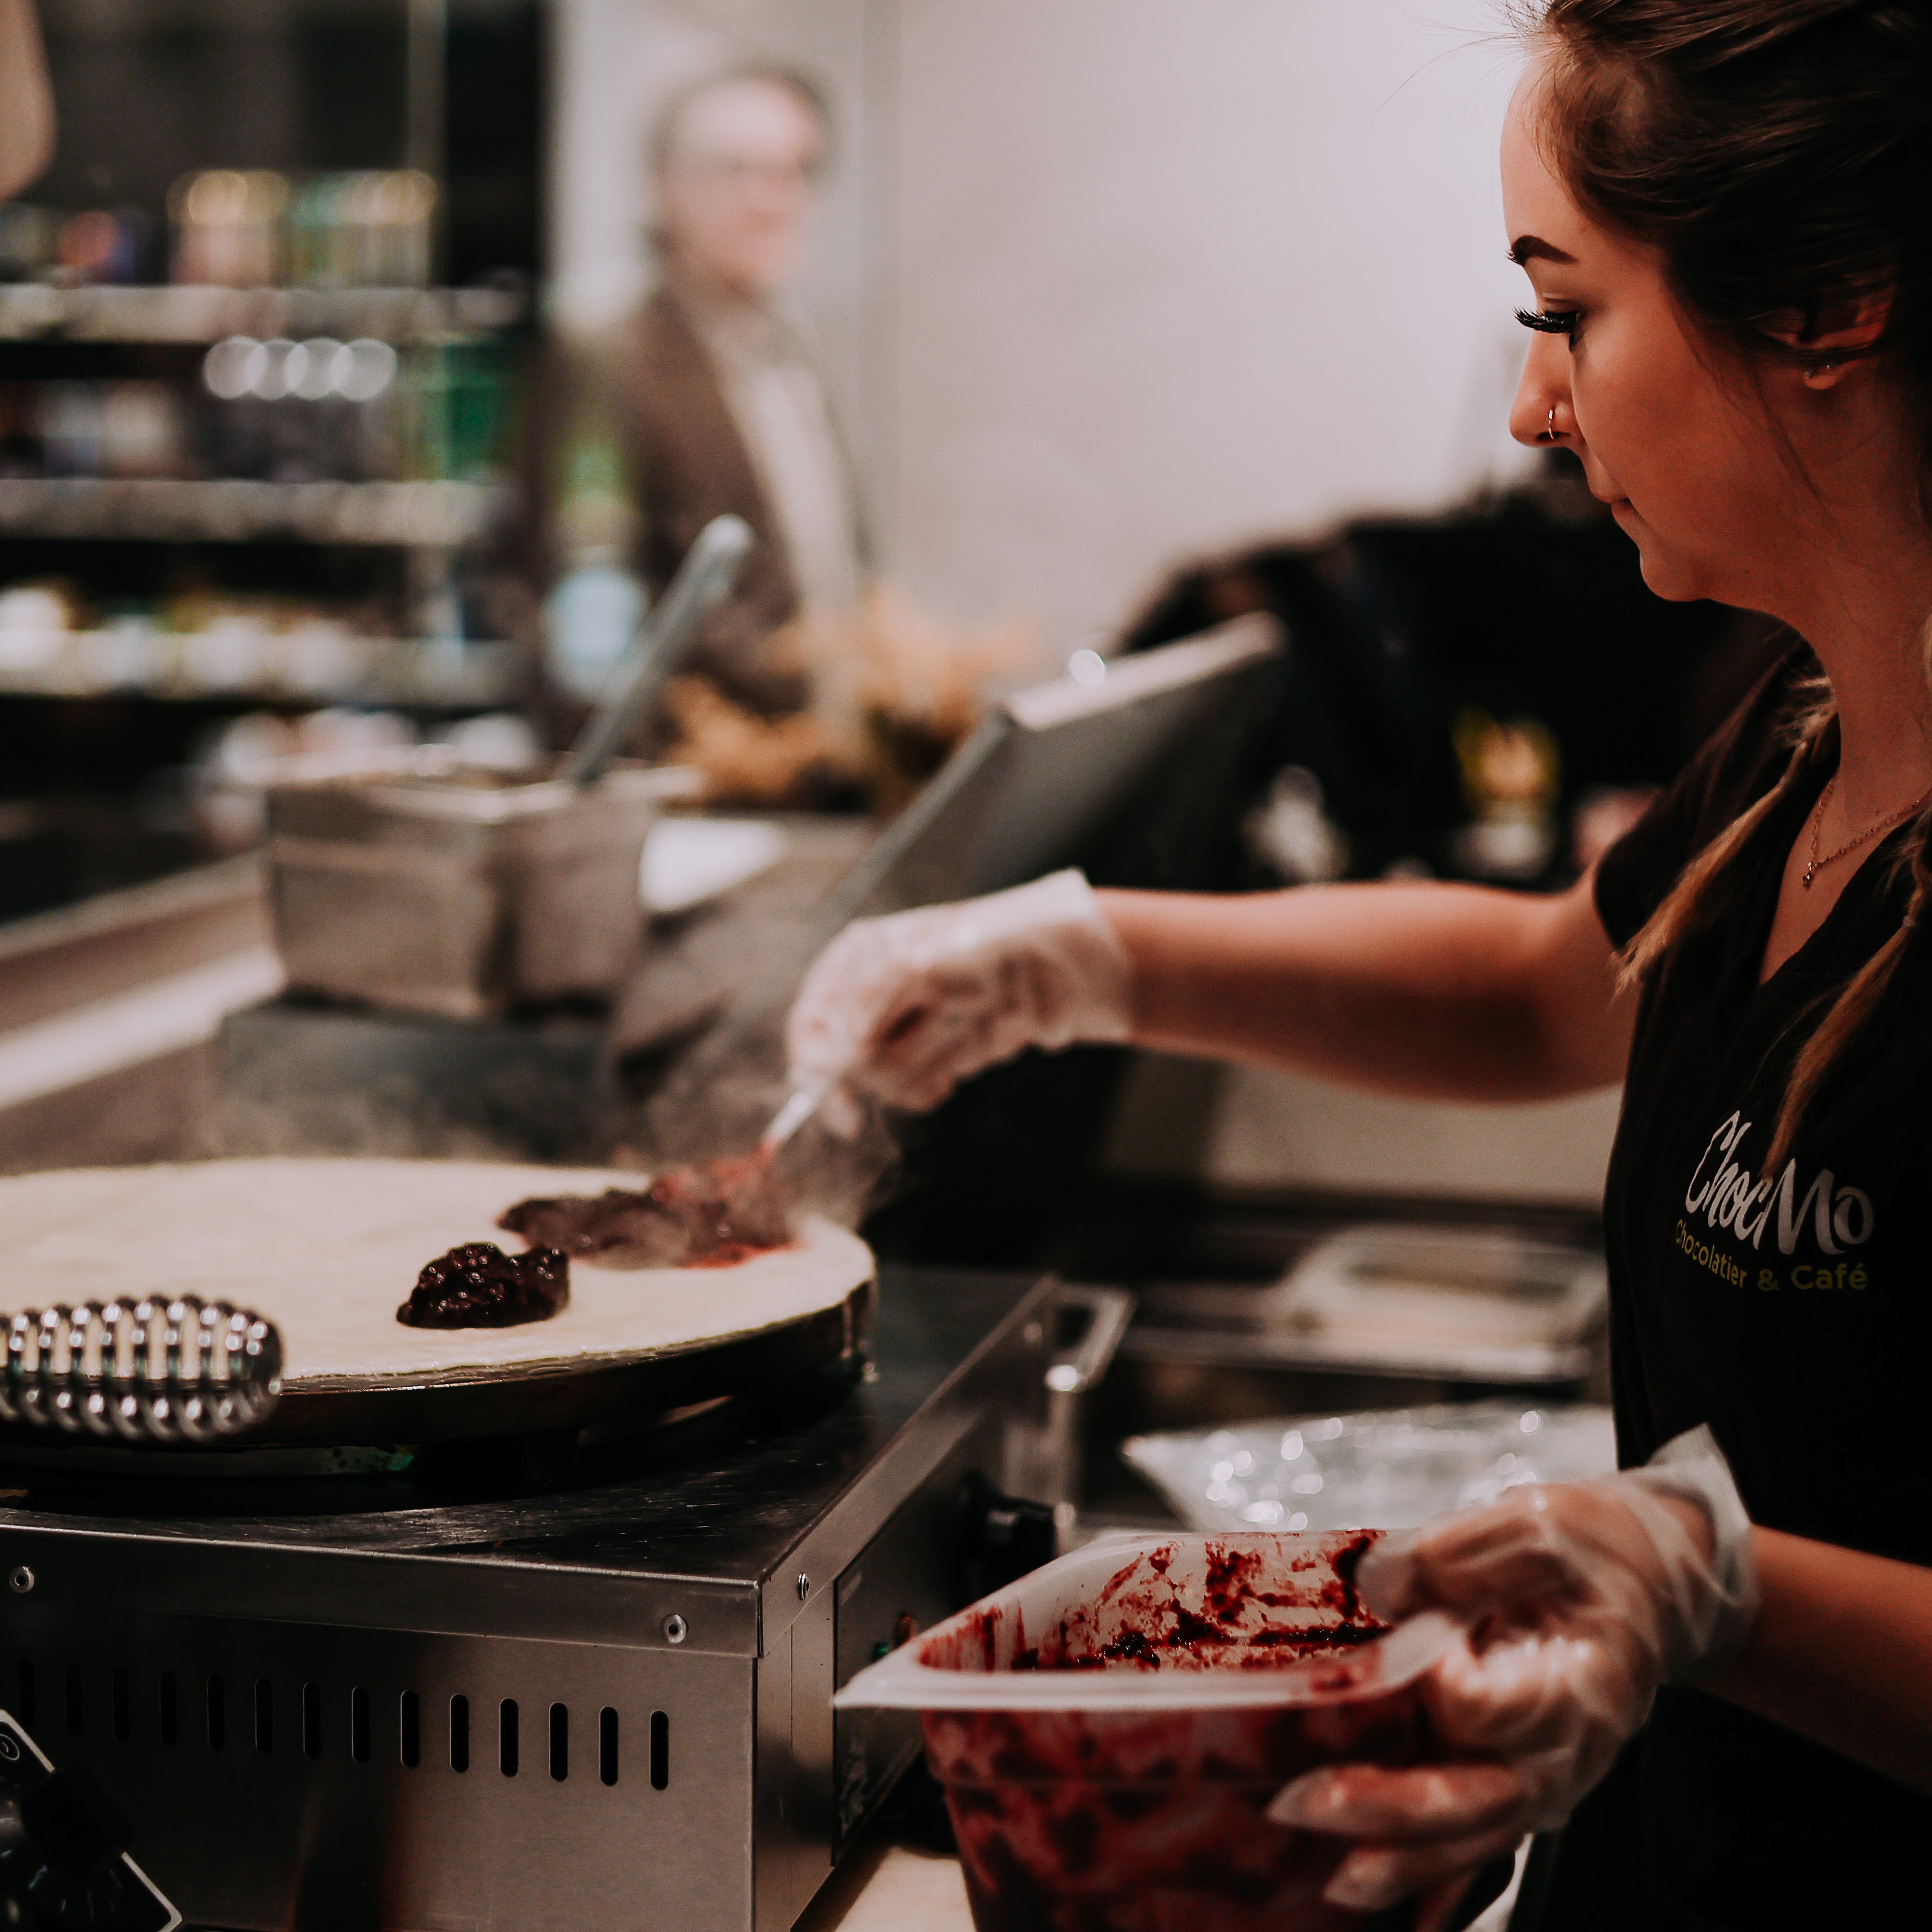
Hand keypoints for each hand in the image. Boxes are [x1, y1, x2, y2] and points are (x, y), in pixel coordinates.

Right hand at [785, 870, 1132, 1127]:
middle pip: (840, 1060)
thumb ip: (868, 1010)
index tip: (837, 1097)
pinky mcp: (935, 1056)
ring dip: (916, 1069)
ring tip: (955, 1035)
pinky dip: (931, 1084)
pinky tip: (957, 1064)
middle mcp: (874, 993)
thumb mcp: (921, 966)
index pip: (813, 1020)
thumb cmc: (991, 947)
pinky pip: (912, 1090)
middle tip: (914, 1052)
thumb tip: (831, 1057)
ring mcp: (906, 1027)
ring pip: (880, 1080)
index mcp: (859, 958)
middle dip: (874, 1068)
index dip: (815, 1062)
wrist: (1062, 969)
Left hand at [1268, 1427, 1756, 1929]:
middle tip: (1299, 1802)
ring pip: (1475, 1838)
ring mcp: (1546, 1778)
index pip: (1493, 1708)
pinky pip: (1481, 1847)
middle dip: (1386, 1809)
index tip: (1424, 1643)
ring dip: (1401, 1861)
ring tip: (1334, 1883)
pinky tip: (1393, 1909)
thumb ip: (1456, 1551)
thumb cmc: (1593, 1550)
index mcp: (1575, 1680)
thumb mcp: (1534, 1523)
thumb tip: (1378, 1585)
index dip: (1445, 1687)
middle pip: (1476, 1799)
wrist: (1655, 1585)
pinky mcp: (1521, 1783)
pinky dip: (1437, 1882)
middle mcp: (1565, 1749)